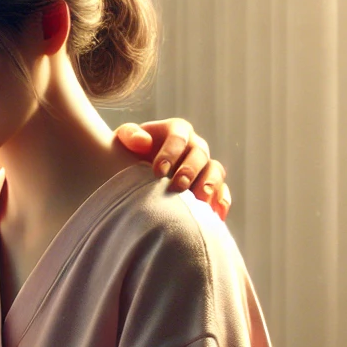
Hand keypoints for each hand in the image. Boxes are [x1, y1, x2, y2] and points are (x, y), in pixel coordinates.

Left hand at [115, 118, 230, 219]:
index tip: (158, 171)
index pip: (178, 137)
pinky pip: (222, 191)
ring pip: (216, 171)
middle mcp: (194, 146)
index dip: (170, 152)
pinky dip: (221, 202)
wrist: (135, 170)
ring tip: (200, 201)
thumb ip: (130, 135)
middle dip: (190, 170)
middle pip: (200, 153)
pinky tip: (216, 216)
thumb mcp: (124, 140)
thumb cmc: (129, 152)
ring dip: (210, 185)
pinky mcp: (211, 185)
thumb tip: (143, 142)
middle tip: (178, 186)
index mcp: (176, 131)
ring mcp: (205, 166)